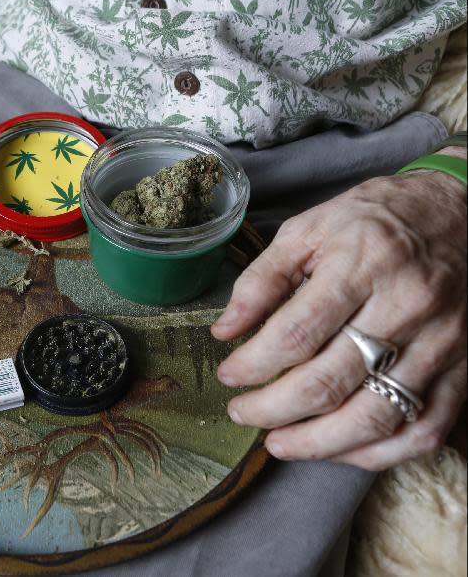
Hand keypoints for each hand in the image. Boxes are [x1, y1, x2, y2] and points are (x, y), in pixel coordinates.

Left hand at [212, 157, 466, 470]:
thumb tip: (224, 330)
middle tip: (241, 413)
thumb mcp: (308, 229)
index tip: (228, 376)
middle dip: (272, 409)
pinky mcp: (463, 368)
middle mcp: (406, 307)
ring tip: (277, 443)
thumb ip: (262, 279)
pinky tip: (337, 450)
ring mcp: (441, 343)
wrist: (461, 213)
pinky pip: (424, 431)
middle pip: (330, 382)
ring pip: (375, 418)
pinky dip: (377, 453)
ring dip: (318, 444)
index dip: (252, 365)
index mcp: (362, 265)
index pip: (295, 334)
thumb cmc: (374, 220)